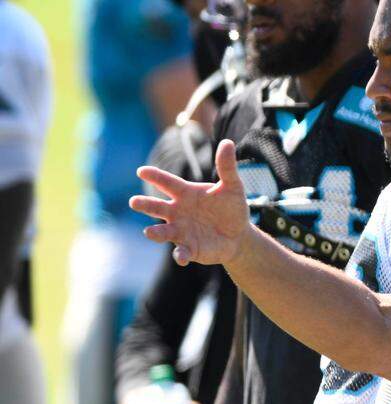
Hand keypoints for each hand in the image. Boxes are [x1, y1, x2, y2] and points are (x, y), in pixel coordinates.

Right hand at [129, 139, 252, 266]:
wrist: (239, 235)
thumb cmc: (231, 208)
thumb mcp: (233, 187)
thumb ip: (227, 167)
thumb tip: (227, 143)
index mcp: (185, 194)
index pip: (167, 182)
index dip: (155, 176)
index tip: (141, 171)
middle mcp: (177, 212)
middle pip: (156, 208)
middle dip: (145, 205)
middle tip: (134, 202)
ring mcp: (181, 231)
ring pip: (162, 231)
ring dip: (155, 232)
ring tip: (149, 232)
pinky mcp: (189, 249)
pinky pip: (181, 252)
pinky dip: (180, 254)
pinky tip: (181, 256)